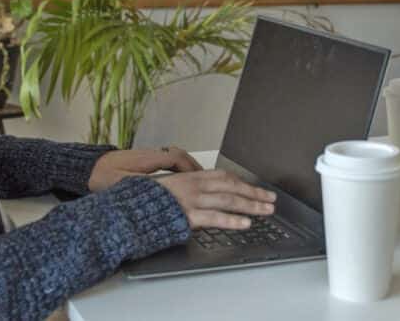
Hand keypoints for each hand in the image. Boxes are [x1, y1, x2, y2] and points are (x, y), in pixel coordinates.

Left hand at [89, 146, 201, 191]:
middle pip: (179, 155)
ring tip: (199, 179)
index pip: (176, 157)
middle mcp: (149, 154)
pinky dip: (179, 169)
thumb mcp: (120, 184)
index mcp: (146, 159)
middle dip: (195, 166)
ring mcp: (146, 156)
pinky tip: (181, 179)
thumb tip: (162, 190)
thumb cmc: (99, 176)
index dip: (191, 167)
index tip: (201, 178)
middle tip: (208, 178)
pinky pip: (167, 161)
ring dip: (188, 166)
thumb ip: (142, 186)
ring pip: (174, 157)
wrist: (85, 168)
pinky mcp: (143, 161)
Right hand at [156, 170, 276, 229]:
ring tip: (266, 211)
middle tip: (271, 199)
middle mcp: (194, 185)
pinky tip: (245, 223)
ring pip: (228, 200)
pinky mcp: (187, 215)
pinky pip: (215, 217)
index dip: (242, 182)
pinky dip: (232, 220)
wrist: (128, 208)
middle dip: (253, 193)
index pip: (224, 177)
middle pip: (231, 186)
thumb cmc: (146, 201)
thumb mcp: (169, 188)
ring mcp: (191, 199)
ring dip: (250, 205)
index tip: (256, 188)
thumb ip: (187, 190)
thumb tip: (203, 195)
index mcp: (190, 177)